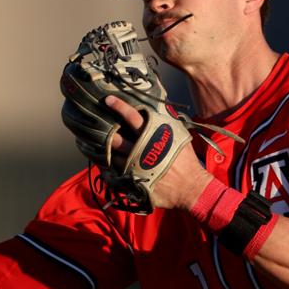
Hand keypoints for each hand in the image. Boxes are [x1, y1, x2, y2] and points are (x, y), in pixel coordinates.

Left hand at [105, 95, 213, 209]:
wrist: (191, 189)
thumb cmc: (186, 161)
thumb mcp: (180, 137)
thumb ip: (167, 122)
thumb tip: (159, 107)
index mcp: (153, 136)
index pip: (133, 117)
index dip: (119, 107)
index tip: (108, 100)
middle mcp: (141, 151)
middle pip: (116, 138)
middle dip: (105, 131)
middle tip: (97, 125)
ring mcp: (134, 168)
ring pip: (112, 156)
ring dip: (105, 149)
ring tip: (98, 143)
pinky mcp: (132, 182)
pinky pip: (114, 173)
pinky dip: (108, 167)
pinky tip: (106, 162)